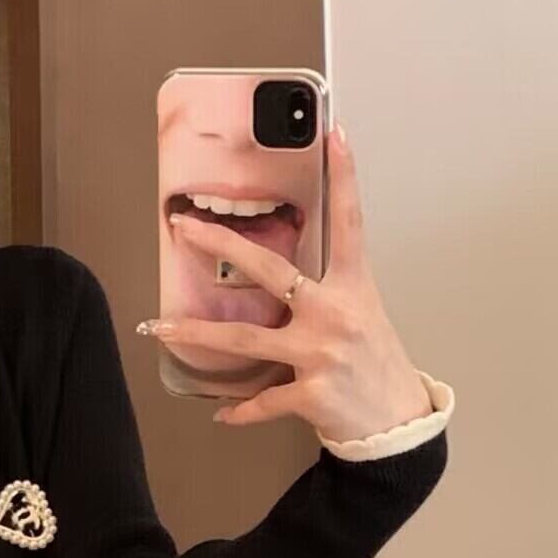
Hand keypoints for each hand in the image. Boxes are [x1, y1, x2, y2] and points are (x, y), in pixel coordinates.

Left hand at [138, 125, 433, 441]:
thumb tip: (278, 282)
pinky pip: (262, 400)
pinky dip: (240, 410)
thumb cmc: (375, 366)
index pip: (348, 222)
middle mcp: (335, 313)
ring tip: (161, 327)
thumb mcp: (361, 316)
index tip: (334, 134)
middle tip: (183, 228)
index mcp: (353, 287)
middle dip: (222, 245)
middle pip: (270, 270)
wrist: (396, 424)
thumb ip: (323, 294)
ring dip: (197, 333)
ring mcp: (321, 353)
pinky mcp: (311, 393)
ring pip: (245, 338)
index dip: (344, 176)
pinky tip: (222, 414)